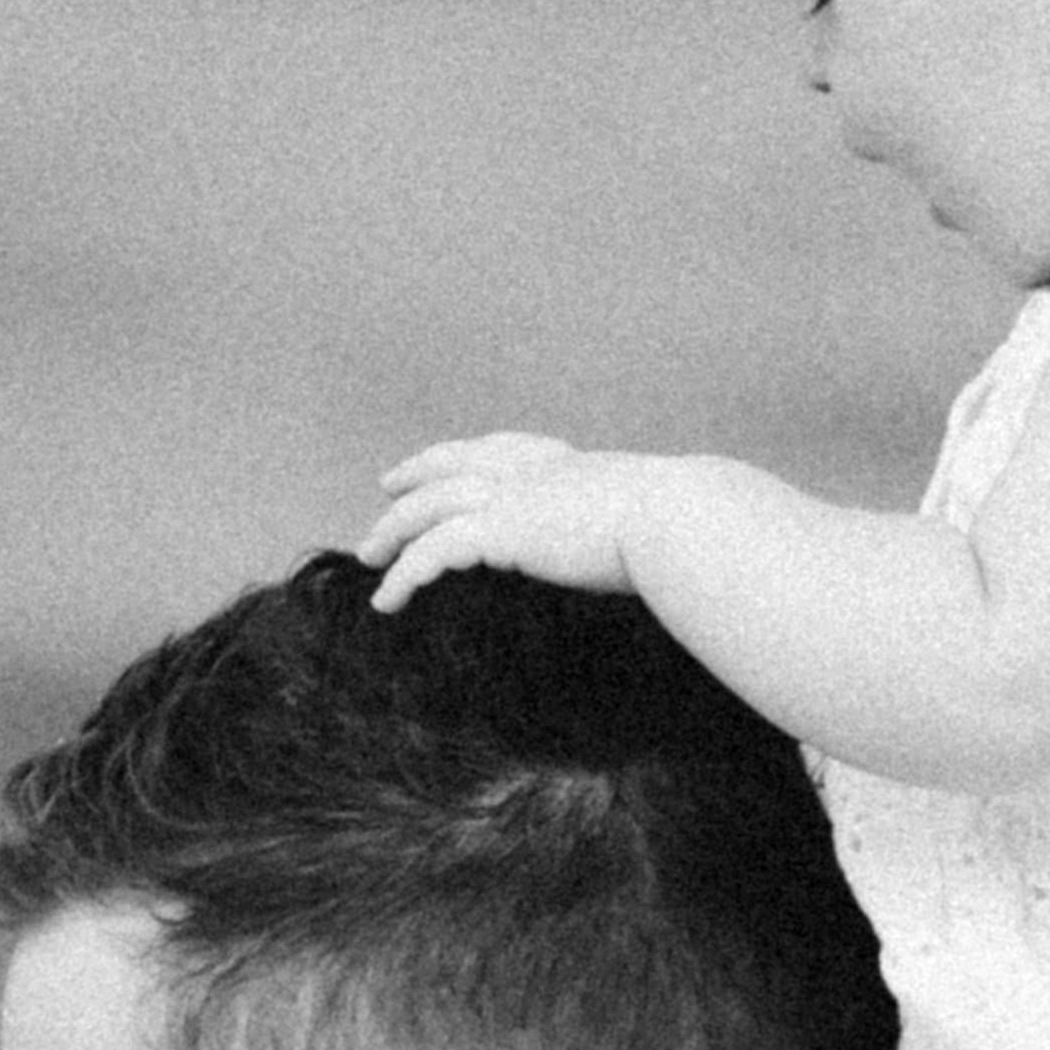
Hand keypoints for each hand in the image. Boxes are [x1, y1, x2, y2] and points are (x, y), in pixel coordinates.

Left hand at [364, 432, 661, 611]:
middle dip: (414, 477)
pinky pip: (431, 552)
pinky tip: (385, 600)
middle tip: (384, 490)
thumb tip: (640, 550)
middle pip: (451, 466)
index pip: (499, 448)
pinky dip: (403, 576)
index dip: (463, 454)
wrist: (680, 521)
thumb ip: (621, 527)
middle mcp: (531, 470)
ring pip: (428, 507)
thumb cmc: (682, 529)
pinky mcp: (500, 529)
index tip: (440, 462)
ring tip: (367, 557)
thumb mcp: (645, 521)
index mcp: (566, 464)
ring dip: (392, 531)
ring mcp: (512, 495)